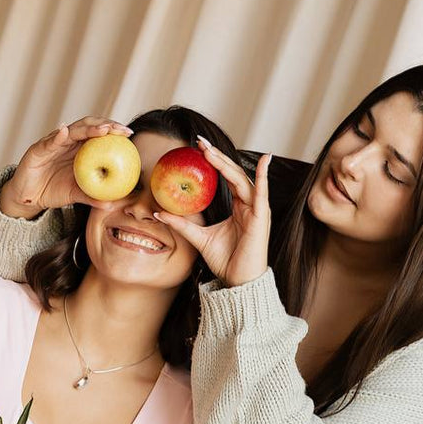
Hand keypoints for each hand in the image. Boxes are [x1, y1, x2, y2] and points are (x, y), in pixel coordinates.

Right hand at [1, 117, 133, 218]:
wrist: (29, 197)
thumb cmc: (53, 190)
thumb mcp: (76, 195)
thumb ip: (92, 197)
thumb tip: (112, 205)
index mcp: (79, 149)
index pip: (98, 134)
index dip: (113, 130)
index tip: (128, 134)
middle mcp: (67, 142)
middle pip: (87, 126)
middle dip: (104, 124)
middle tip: (118, 129)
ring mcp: (52, 143)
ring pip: (71, 131)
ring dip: (86, 128)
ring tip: (101, 129)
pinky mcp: (37, 150)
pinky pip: (48, 142)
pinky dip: (57, 136)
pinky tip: (64, 133)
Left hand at [153, 140, 271, 286]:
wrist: (239, 281)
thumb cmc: (226, 260)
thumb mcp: (199, 238)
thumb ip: (182, 224)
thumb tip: (158, 213)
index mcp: (239, 208)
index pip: (226, 178)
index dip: (214, 162)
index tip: (197, 148)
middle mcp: (250, 205)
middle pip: (233, 174)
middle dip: (217, 156)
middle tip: (199, 142)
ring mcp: (257, 210)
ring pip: (241, 179)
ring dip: (226, 163)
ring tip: (209, 150)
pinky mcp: (261, 218)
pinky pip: (262, 193)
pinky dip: (264, 176)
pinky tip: (264, 160)